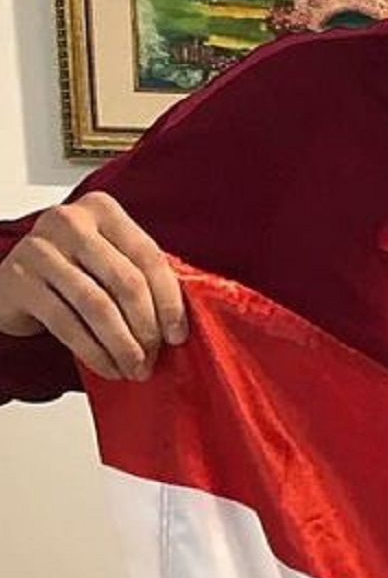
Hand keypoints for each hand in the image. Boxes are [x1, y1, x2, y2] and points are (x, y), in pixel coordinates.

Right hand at [0, 192, 185, 380]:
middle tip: (154, 358)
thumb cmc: (72, 271)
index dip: (169, 300)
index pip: (148, 256)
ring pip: (97, 306)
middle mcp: (69, 222)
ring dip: (121, 345)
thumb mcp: (109, 260)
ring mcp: (39, 249)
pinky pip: (67, 323)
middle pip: (126, 282)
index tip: (177, 335)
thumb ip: (142, 274)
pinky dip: (93, 351)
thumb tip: (180, 323)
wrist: (11, 283)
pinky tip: (107, 367)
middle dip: (146, 327)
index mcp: (101, 209)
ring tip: (134, 368)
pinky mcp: (18, 280)